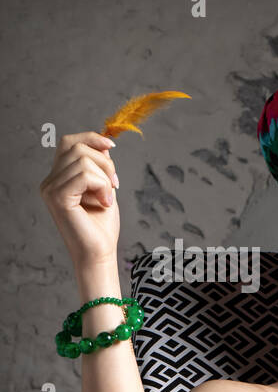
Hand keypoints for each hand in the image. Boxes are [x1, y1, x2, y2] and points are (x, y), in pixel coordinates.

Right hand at [39, 130, 120, 271]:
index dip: (90, 138)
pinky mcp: (57, 197)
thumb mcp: (104, 189)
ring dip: (105, 177)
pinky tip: (105, 202)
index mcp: (58, 177)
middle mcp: (49, 181)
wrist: (99, 253)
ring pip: (82, 160)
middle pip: (76, 147)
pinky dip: (102, 186)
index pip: (68, 142)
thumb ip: (100, 167)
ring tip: (108, 197)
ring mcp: (50, 188)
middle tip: (114, 184)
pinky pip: (84, 175)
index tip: (111, 146)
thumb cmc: (102, 226)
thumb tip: (103, 144)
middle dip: (104, 161)